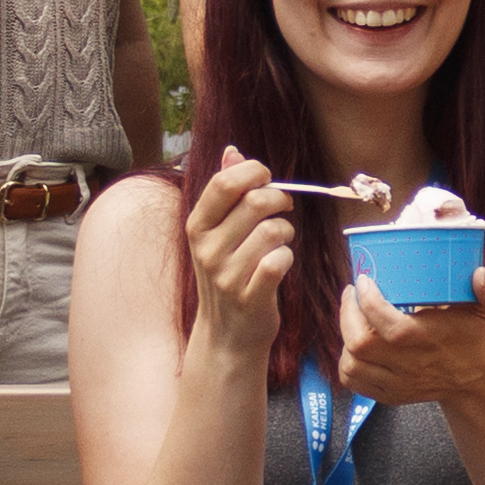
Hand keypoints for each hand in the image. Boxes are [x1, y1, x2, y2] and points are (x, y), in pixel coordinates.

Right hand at [180, 154, 294, 364]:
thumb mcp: (217, 233)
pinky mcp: (250, 296)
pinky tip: (281, 263)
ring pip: (273, 230)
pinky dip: (288, 257)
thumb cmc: (228, 275)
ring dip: (286, 232)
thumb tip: (232, 150)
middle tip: (283, 209)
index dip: (253, 172)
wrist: (227, 335)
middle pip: (255, 202)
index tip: (266, 178)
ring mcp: (226, 275)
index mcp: (197, 226)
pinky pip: (280, 260)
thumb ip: (225, 191)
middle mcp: (207, 249)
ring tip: (280, 241)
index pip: (224, 182)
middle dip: (279, 200)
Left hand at [336, 261, 484, 409]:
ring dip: (345, 337)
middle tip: (353, 294)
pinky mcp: (389, 394)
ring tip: (353, 316)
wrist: (475, 379)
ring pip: (351, 364)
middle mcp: (410, 365)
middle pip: (361, 345)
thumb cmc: (473, 336)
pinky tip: (354, 343)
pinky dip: (347, 362)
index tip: (364, 281)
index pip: (390, 326)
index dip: (370, 301)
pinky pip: (353, 381)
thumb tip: (481, 274)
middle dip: (348, 314)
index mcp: (428, 341)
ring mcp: (397, 383)